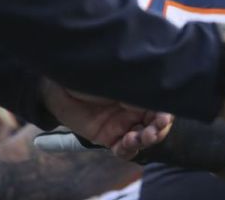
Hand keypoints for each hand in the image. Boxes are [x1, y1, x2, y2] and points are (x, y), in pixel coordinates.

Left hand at [39, 79, 172, 159]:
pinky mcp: (108, 137)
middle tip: (151, 132)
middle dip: (157, 130)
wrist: (58, 84)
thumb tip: (160, 100)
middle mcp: (136, 108)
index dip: (166, 115)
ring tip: (136, 138)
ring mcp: (123, 123)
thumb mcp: (119, 78)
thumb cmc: (90, 73)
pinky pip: (125, 149)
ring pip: (143, 138)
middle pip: (156, 124)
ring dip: (144, 141)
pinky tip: (125, 145)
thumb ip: (138, 89)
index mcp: (141, 91)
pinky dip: (129, 150)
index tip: (163, 119)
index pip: (162, 106)